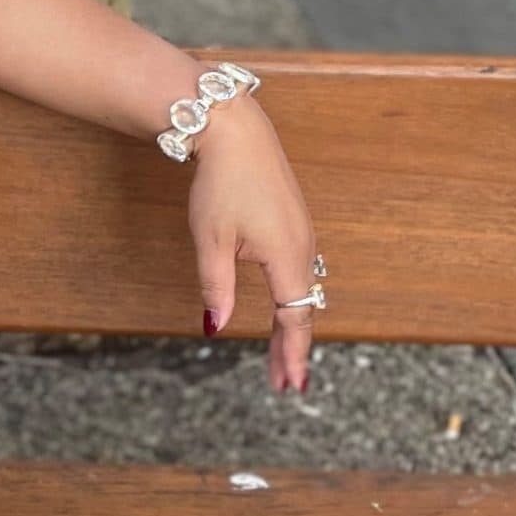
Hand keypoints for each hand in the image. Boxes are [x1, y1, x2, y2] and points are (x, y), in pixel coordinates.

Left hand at [187, 100, 320, 392]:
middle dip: (292, 346)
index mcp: (287, 257)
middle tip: (285, 382)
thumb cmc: (221, 182)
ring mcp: (301, 232)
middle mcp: (303, 248)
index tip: (289, 386)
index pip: (293, 319)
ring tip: (281, 353)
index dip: (290, 354)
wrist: (234, 129)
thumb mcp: (211, 239)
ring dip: (293, 322)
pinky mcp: (293, 220)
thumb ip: (215, 286)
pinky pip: (299, 269)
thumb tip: (216, 326)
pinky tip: (283, 305)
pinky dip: (293, 295)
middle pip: (302, 308)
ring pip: (302, 289)